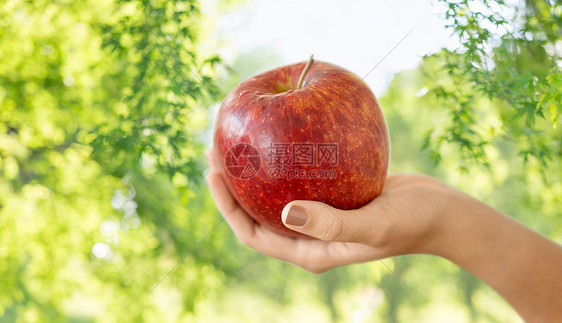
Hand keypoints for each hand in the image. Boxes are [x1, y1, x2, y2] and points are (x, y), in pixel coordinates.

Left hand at [205, 148, 456, 272]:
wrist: (441, 213)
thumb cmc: (412, 223)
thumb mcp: (374, 225)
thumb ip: (332, 223)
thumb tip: (285, 211)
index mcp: (309, 250)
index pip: (252, 232)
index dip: (227, 206)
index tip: (213, 171)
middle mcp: (308, 234)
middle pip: (256, 209)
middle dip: (233, 182)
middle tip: (218, 145)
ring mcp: (319, 214)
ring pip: (274, 191)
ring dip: (256, 168)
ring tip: (242, 136)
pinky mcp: (333, 195)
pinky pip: (299, 176)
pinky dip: (285, 159)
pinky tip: (282, 133)